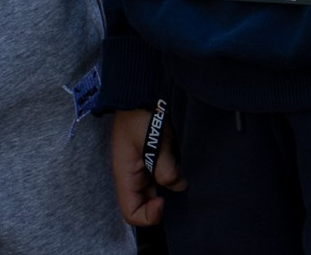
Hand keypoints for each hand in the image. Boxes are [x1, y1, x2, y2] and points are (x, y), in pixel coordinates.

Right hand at [111, 105, 185, 226]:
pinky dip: (174, 179)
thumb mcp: (152, 141)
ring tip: (184, 179)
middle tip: (179, 189)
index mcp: (126, 177)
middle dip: (164, 205)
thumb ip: (164, 166)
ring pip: (158, 193)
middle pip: (146, 206)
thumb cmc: (139, 116)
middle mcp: (134, 178)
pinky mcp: (154, 161)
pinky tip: (184, 170)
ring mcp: (144, 170)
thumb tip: (179, 185)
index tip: (164, 201)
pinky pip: (163, 179)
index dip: (149, 215)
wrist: (139, 94)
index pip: (132, 213)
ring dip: (171, 191)